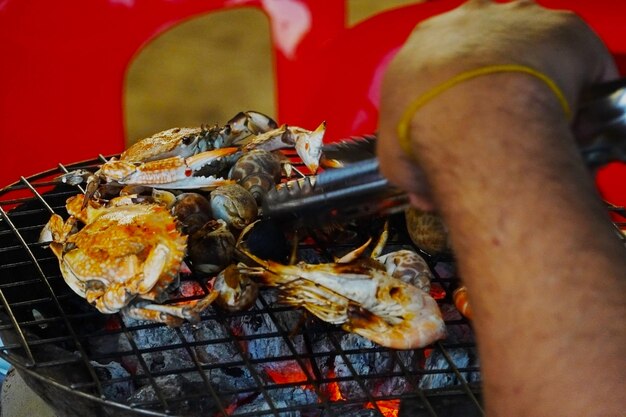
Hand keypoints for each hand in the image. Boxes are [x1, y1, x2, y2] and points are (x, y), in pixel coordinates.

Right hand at [377, 0, 617, 208]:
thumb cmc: (426, 134)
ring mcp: (515, 19)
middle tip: (500, 121)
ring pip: (532, 47)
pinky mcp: (561, 28)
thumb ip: (412, 168)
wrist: (468, 122)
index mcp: (423, 44)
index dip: (455, 92)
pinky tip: (573, 121)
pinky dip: (580, 86)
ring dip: (537, 77)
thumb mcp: (399, 161)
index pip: (442, 61)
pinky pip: (579, 58)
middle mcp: (467, 21)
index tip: (463, 120)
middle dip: (496, 80)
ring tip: (539, 123)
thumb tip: (425, 192)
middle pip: (488, 47)